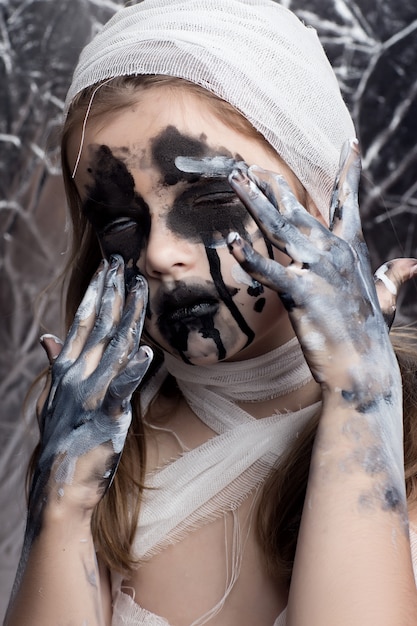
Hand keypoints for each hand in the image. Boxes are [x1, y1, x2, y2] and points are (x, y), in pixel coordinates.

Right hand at [30, 255, 151, 520]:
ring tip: (140, 289)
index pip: (84, 320)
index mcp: (67, 367)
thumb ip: (56, 362)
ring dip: (129, 316)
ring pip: (114, 346)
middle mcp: (77, 374)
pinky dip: (133, 371)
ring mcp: (90, 393)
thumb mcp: (55, 396)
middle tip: (123, 262)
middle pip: (99, 325)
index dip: (97, 292)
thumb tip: (49, 335)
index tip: (108, 268)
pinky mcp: (106, 416)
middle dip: (112, 292)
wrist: (57, 483)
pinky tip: (147, 354)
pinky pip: (121, 390)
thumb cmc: (61, 437)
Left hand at [226, 140, 409, 404]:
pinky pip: (269, 271)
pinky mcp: (302, 293)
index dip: (349, 172)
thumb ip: (394, 277)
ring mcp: (319, 270)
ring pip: (279, 228)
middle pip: (298, 209)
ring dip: (254, 202)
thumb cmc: (370, 335)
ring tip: (234, 179)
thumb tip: (412, 264)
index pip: (348, 203)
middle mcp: (335, 252)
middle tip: (248, 166)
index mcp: (351, 250)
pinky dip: (249, 257)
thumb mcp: (386, 300)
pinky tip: (231, 240)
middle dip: (273, 185)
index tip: (349, 143)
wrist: (363, 367)